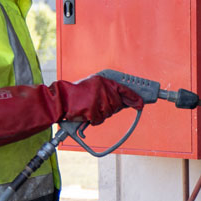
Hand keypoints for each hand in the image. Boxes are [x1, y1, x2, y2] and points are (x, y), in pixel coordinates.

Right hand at [0, 77, 141, 150]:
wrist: (59, 100)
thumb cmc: (75, 95)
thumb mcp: (93, 87)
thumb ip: (107, 92)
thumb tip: (126, 102)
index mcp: (103, 81)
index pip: (124, 89)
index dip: (134, 98)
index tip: (141, 103)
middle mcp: (103, 88)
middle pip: (117, 105)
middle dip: (111, 108)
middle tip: (99, 107)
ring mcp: (98, 99)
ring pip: (109, 113)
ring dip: (100, 114)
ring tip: (89, 108)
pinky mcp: (93, 109)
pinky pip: (100, 119)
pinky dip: (93, 119)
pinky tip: (86, 114)